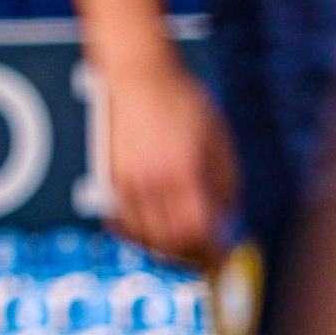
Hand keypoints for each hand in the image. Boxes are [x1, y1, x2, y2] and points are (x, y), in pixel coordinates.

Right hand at [102, 56, 238, 269]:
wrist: (137, 77)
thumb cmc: (181, 101)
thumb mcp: (217, 138)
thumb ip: (226, 181)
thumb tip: (228, 217)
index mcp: (183, 171)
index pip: (197, 230)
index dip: (211, 251)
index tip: (222, 257)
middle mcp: (151, 181)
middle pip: (170, 240)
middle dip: (190, 255)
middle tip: (204, 257)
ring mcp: (125, 182)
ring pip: (143, 237)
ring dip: (164, 249)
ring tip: (180, 248)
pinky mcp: (107, 179)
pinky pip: (120, 222)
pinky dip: (137, 235)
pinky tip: (151, 232)